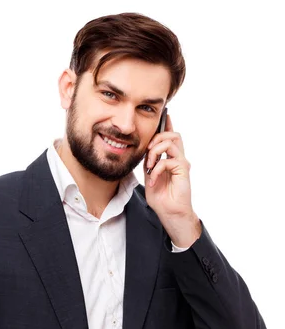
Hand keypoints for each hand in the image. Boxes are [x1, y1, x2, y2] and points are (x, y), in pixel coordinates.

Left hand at [144, 114, 200, 246]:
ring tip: (149, 165)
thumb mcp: (149, 177)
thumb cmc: (161, 198)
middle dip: (156, 138)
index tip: (163, 114)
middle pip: (173, 134)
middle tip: (147, 153)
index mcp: (171, 159)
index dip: (167, 124)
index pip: (170, 137)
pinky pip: (167, 160)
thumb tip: (144, 151)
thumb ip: (149, 163)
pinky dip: (156, 168)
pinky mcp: (183, 170)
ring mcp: (182, 163)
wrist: (170, 213)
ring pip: (171, 141)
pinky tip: (152, 180)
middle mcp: (179, 158)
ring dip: (155, 151)